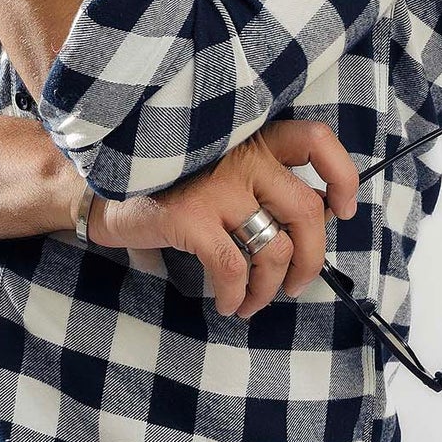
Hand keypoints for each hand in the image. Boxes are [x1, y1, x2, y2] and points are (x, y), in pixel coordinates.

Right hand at [89, 120, 360, 319]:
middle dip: (311, 260)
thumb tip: (307, 231)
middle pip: (307, 211)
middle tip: (298, 283)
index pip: (317, 142)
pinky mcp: (190, 215)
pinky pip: (233, 268)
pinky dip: (238, 296)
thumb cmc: (165, 184)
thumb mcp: (217, 167)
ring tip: (255, 302)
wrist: (98, 186)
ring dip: (272, 288)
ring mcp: (217, 184)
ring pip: (274, 248)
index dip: (342, 177)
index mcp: (253, 137)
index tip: (342, 211)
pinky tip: (229, 304)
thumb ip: (259, 183)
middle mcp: (241, 154)